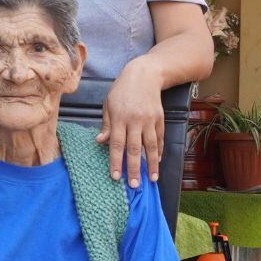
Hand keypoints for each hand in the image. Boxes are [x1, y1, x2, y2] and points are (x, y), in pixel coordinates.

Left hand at [98, 58, 164, 187]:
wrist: (144, 75)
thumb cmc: (121, 91)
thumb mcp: (109, 105)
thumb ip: (106, 125)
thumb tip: (100, 142)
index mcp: (119, 118)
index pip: (116, 144)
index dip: (116, 161)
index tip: (116, 177)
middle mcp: (135, 120)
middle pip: (135, 148)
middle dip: (134, 168)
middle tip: (134, 185)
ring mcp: (149, 120)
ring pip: (151, 146)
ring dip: (152, 164)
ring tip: (152, 179)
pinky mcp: (160, 118)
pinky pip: (160, 138)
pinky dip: (160, 151)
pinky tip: (158, 162)